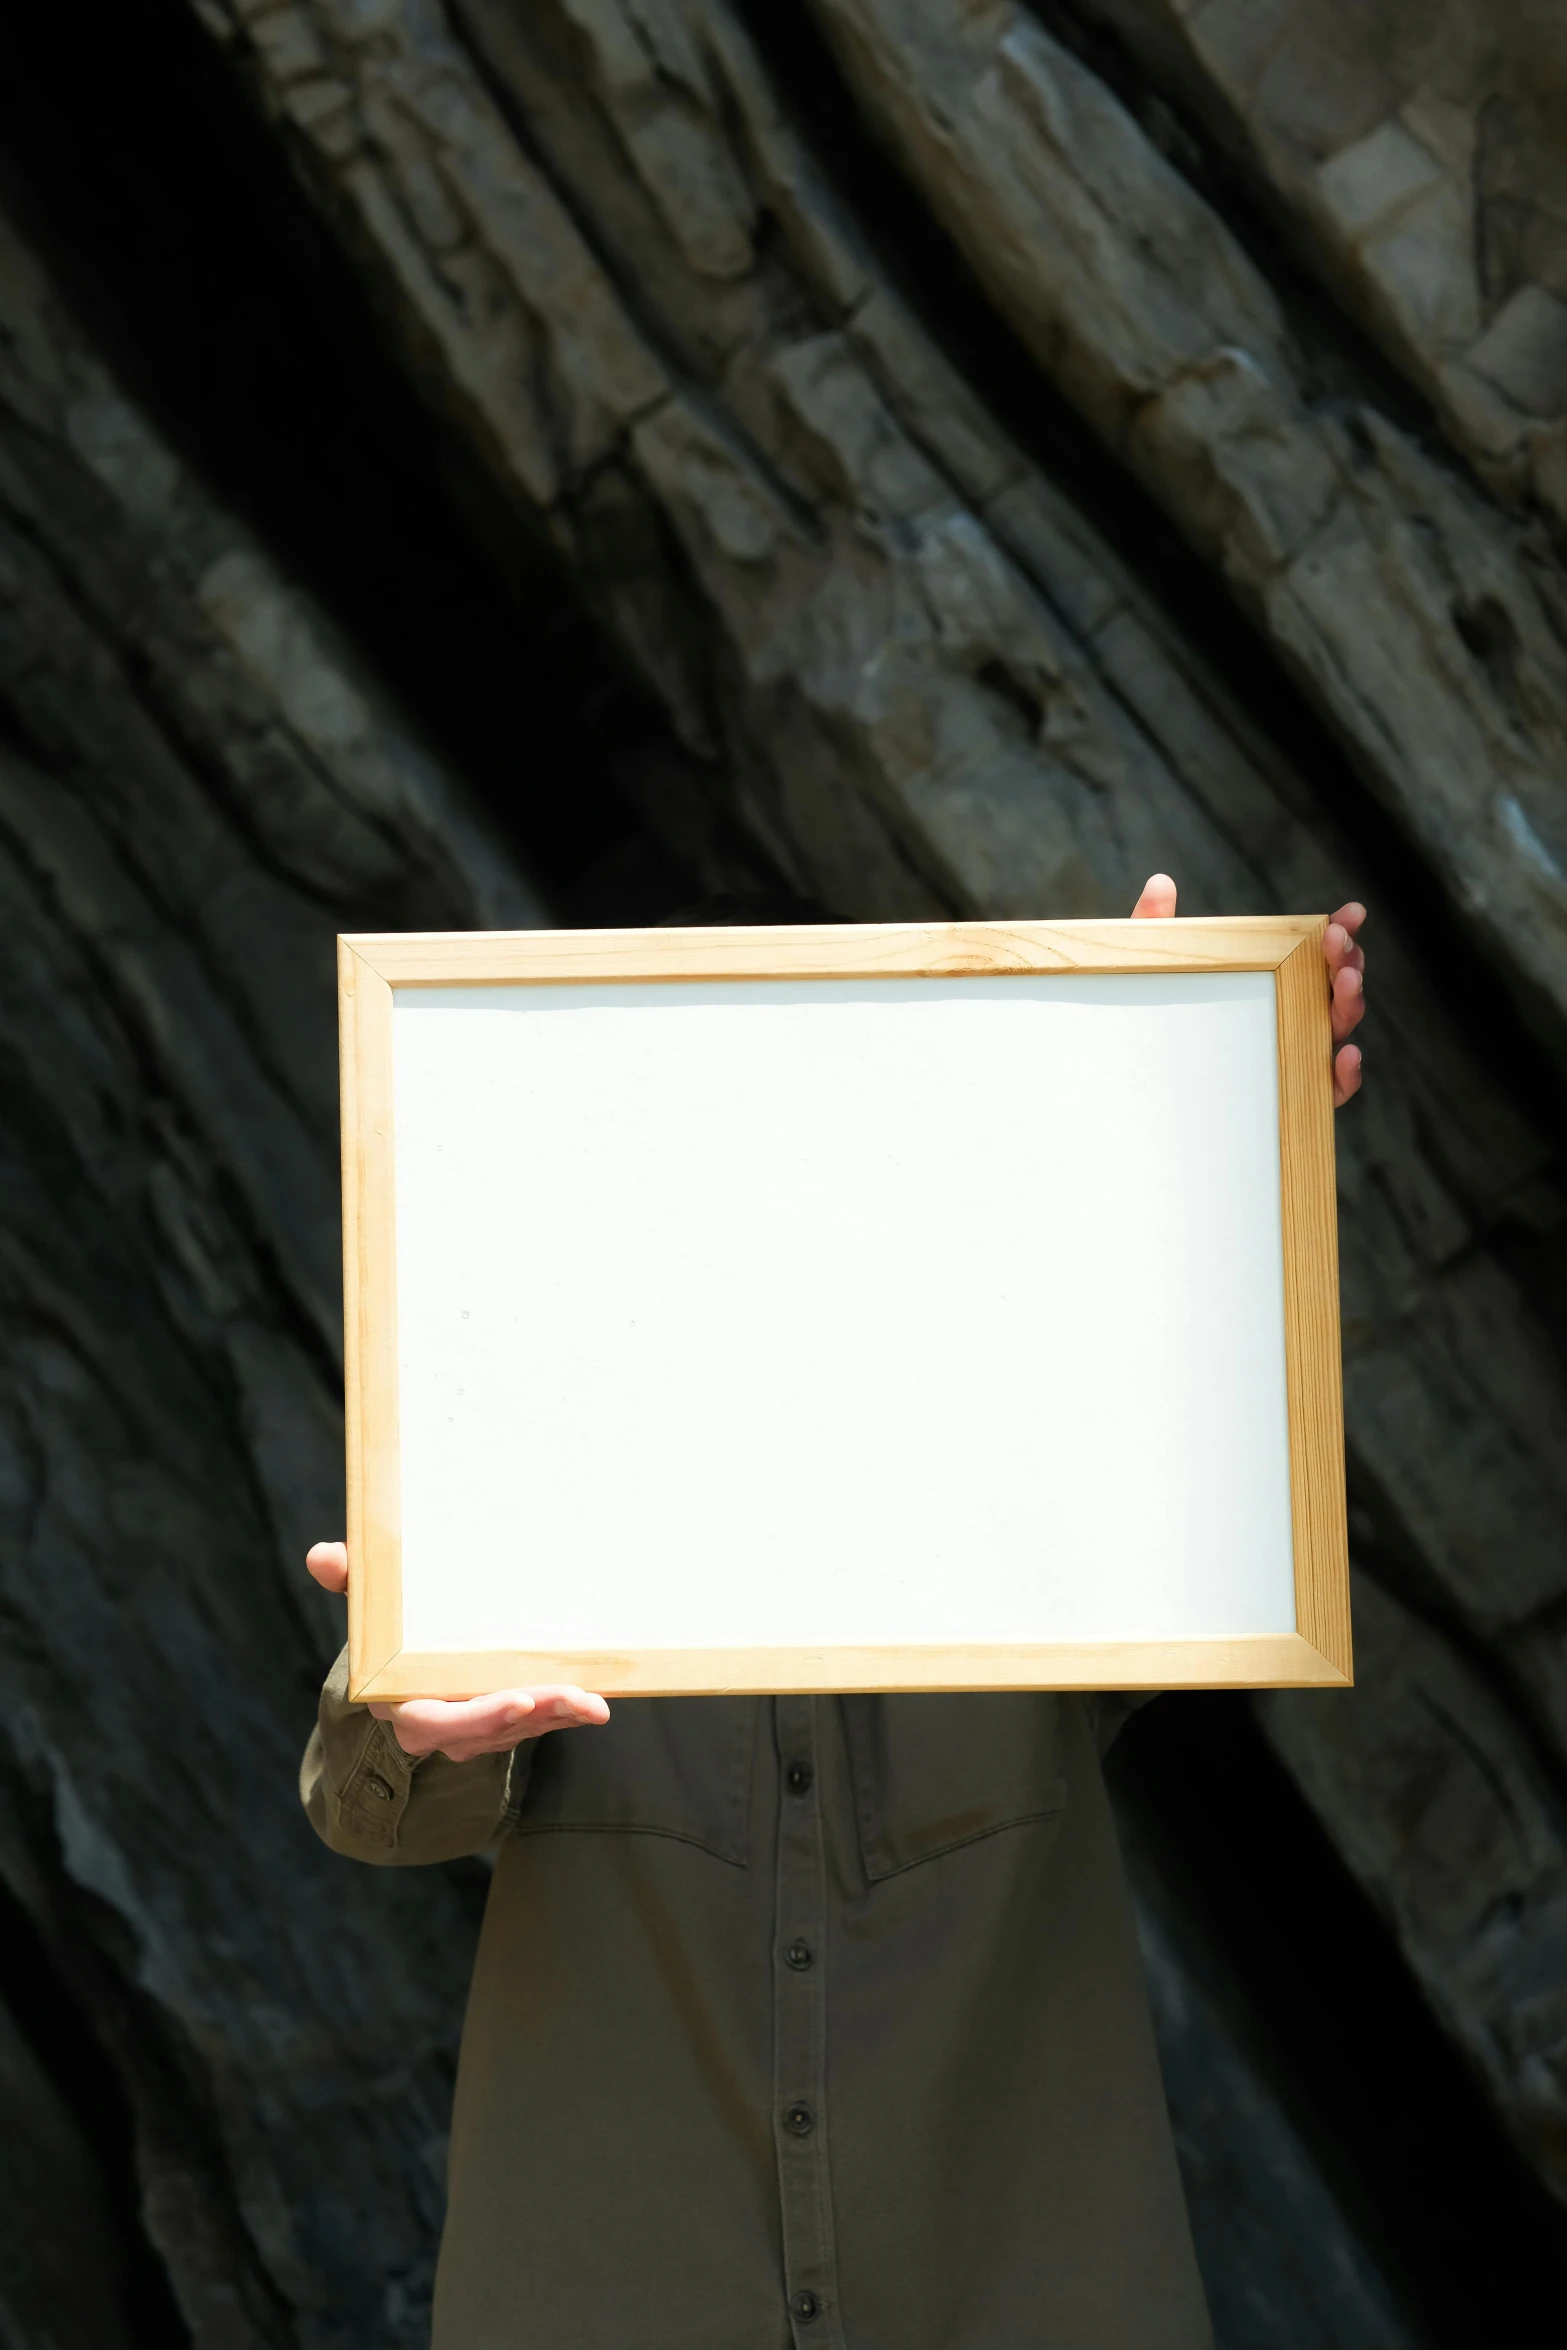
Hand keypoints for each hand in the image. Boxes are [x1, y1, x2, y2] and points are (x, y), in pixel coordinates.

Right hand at [305, 1542, 609, 1761]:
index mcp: (401, 1701)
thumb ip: (353, 1582)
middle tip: (572, 1698)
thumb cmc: (389, 1633)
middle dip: (532, 1716)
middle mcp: (439, 1726)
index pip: (436, 1720)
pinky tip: (595, 1705)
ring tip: (593, 1702)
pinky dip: (564, 1715)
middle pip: (488, 1731)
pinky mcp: (502, 1724)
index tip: (518, 1697)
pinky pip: (536, 1725)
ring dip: (557, 1715)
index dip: (478, 1716)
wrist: (403, 1666)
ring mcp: (473, 1731)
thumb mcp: (369, 1607)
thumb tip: (322, 1556)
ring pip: (518, 1730)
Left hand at [1131, 874, 1364, 1106]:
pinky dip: (1345, 1075)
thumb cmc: (1155, 1019)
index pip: (1316, 953)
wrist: (1137, 1085)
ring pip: (1337, 1031)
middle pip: (1336, 988)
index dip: (1340, 932)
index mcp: (1273, 981)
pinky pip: (1329, 1091)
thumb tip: (1160, 881)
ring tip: (1344, 981)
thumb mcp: (1156, 971)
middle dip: (1346, 961)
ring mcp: (1296, 1057)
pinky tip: (1344, 1054)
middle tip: (1336, 942)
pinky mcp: (1292, 1101)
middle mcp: (1292, 1016)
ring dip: (1349, 1003)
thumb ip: (1156, 927)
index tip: (1350, 912)